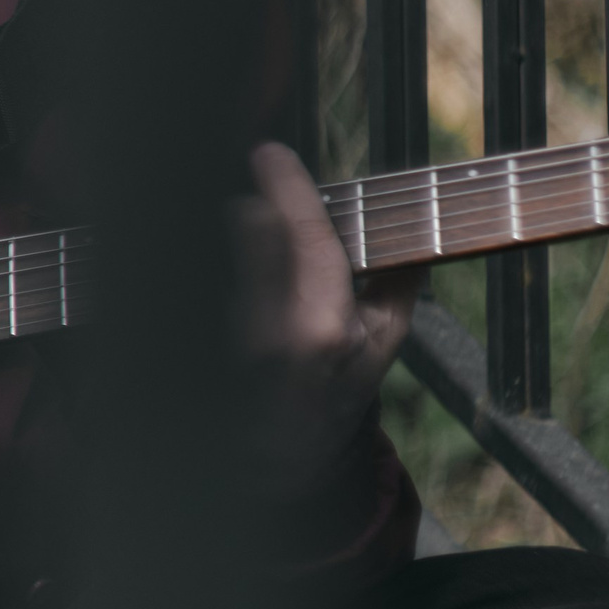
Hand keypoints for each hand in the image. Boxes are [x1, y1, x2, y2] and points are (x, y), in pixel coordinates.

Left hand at [235, 141, 420, 485]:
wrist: (280, 455)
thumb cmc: (337, 394)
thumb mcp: (383, 345)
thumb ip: (398, 281)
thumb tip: (405, 221)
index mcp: (323, 328)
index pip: (303, 235)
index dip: (285, 185)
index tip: (269, 153)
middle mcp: (269, 332)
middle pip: (246, 233)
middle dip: (252, 208)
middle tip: (258, 200)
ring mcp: (230, 338)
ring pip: (217, 252)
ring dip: (235, 238)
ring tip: (248, 243)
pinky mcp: (202, 338)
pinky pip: (203, 277)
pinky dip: (218, 265)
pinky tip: (229, 272)